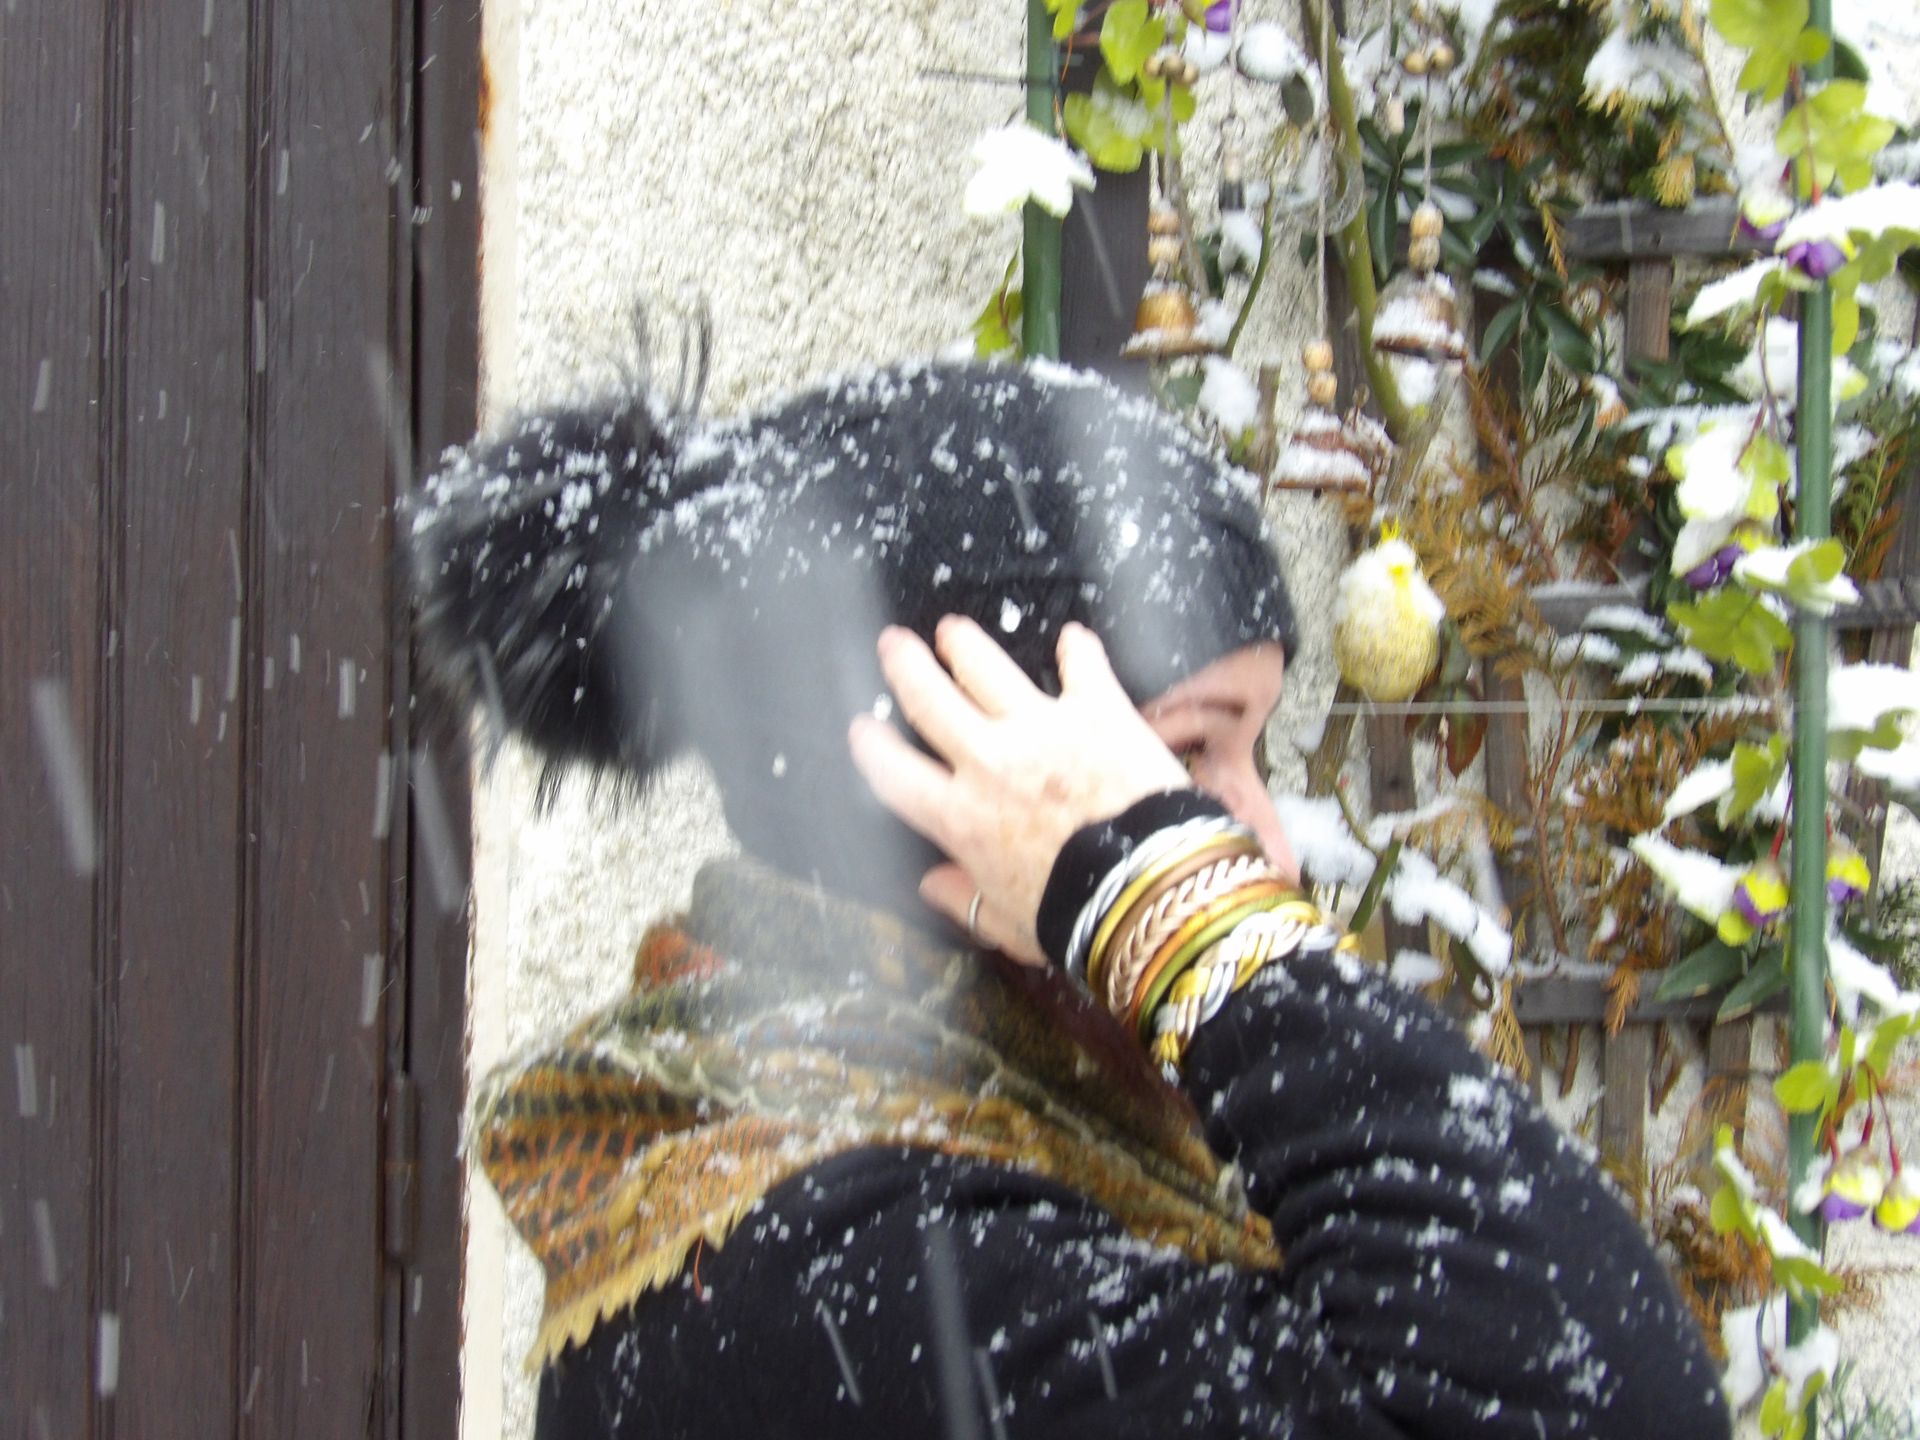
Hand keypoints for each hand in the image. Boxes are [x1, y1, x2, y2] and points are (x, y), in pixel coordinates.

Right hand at [848, 617, 1191, 964]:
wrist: (1147, 887)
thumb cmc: (1075, 916)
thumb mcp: (1007, 924)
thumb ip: (965, 900)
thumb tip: (933, 885)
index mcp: (959, 818)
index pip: (894, 772)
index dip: (871, 746)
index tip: (863, 728)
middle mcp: (989, 762)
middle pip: (930, 699)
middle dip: (905, 666)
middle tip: (895, 644)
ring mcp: (1042, 728)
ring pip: (988, 669)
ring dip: (966, 646)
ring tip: (953, 631)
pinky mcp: (1096, 710)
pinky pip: (1083, 667)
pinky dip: (1078, 650)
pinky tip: (1073, 637)